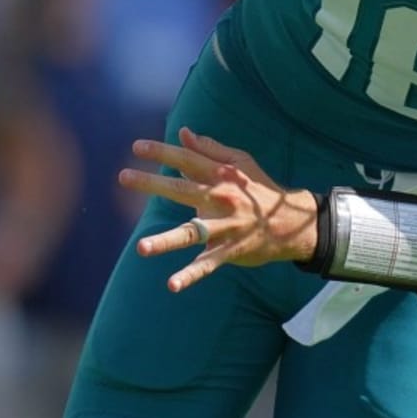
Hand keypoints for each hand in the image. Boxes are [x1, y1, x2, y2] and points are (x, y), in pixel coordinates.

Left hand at [120, 127, 318, 291]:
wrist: (293, 223)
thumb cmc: (260, 191)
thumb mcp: (241, 163)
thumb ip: (210, 150)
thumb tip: (183, 133)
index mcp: (223, 176)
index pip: (188, 159)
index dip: (163, 152)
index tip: (137, 147)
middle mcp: (223, 199)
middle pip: (183, 190)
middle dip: (153, 183)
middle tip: (123, 177)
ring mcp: (226, 227)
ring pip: (192, 233)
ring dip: (167, 241)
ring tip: (141, 248)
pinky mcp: (230, 251)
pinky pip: (208, 264)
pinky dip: (191, 275)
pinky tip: (172, 285)